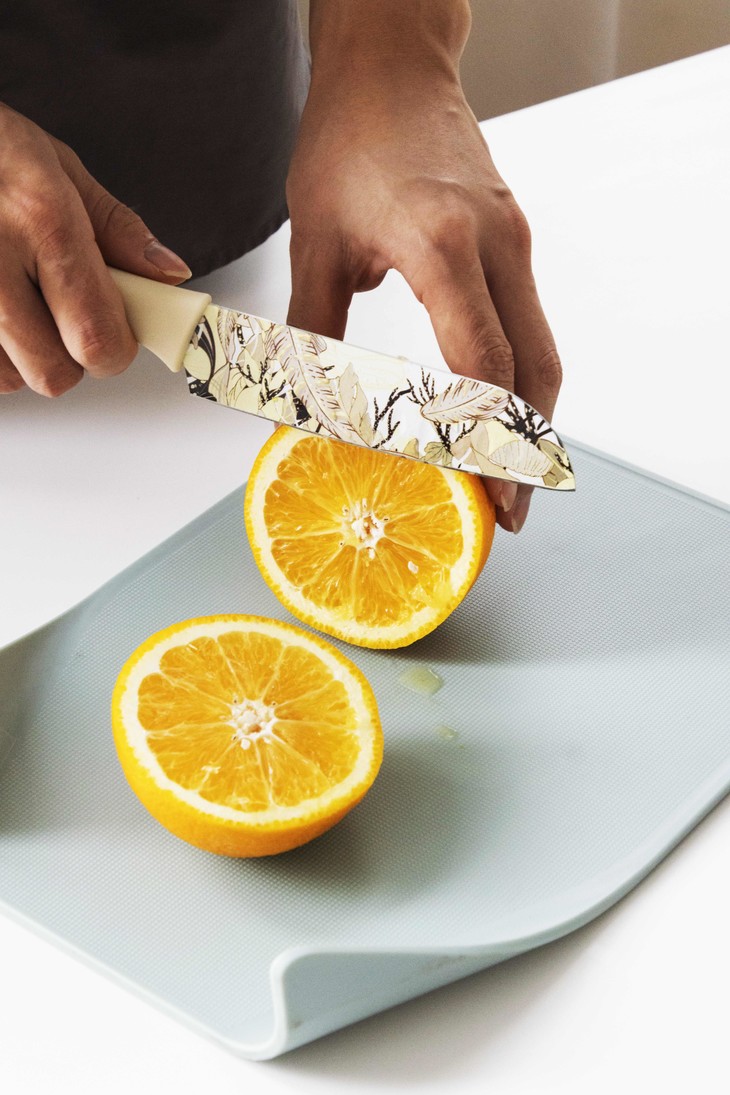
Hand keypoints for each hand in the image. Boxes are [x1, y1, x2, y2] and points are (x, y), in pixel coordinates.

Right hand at [0, 103, 190, 397]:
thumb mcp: (57, 165)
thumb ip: (117, 229)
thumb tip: (169, 274)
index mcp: (44, 223)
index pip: (98, 337)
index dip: (116, 349)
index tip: (119, 333)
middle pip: (54, 373)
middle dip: (72, 358)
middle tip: (66, 320)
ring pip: (13, 378)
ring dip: (26, 356)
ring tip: (20, 303)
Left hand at [286, 3, 561, 531]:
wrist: (391, 65)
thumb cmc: (350, 137)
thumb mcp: (316, 236)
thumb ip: (312, 327)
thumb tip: (305, 404)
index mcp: (442, 244)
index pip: (481, 365)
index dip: (482, 442)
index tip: (479, 495)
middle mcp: (494, 245)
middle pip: (533, 372)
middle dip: (523, 453)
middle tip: (508, 515)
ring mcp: (513, 241)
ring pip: (542, 352)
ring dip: (530, 424)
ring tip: (508, 480)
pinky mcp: (514, 240)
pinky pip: (530, 324)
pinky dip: (521, 382)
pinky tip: (497, 418)